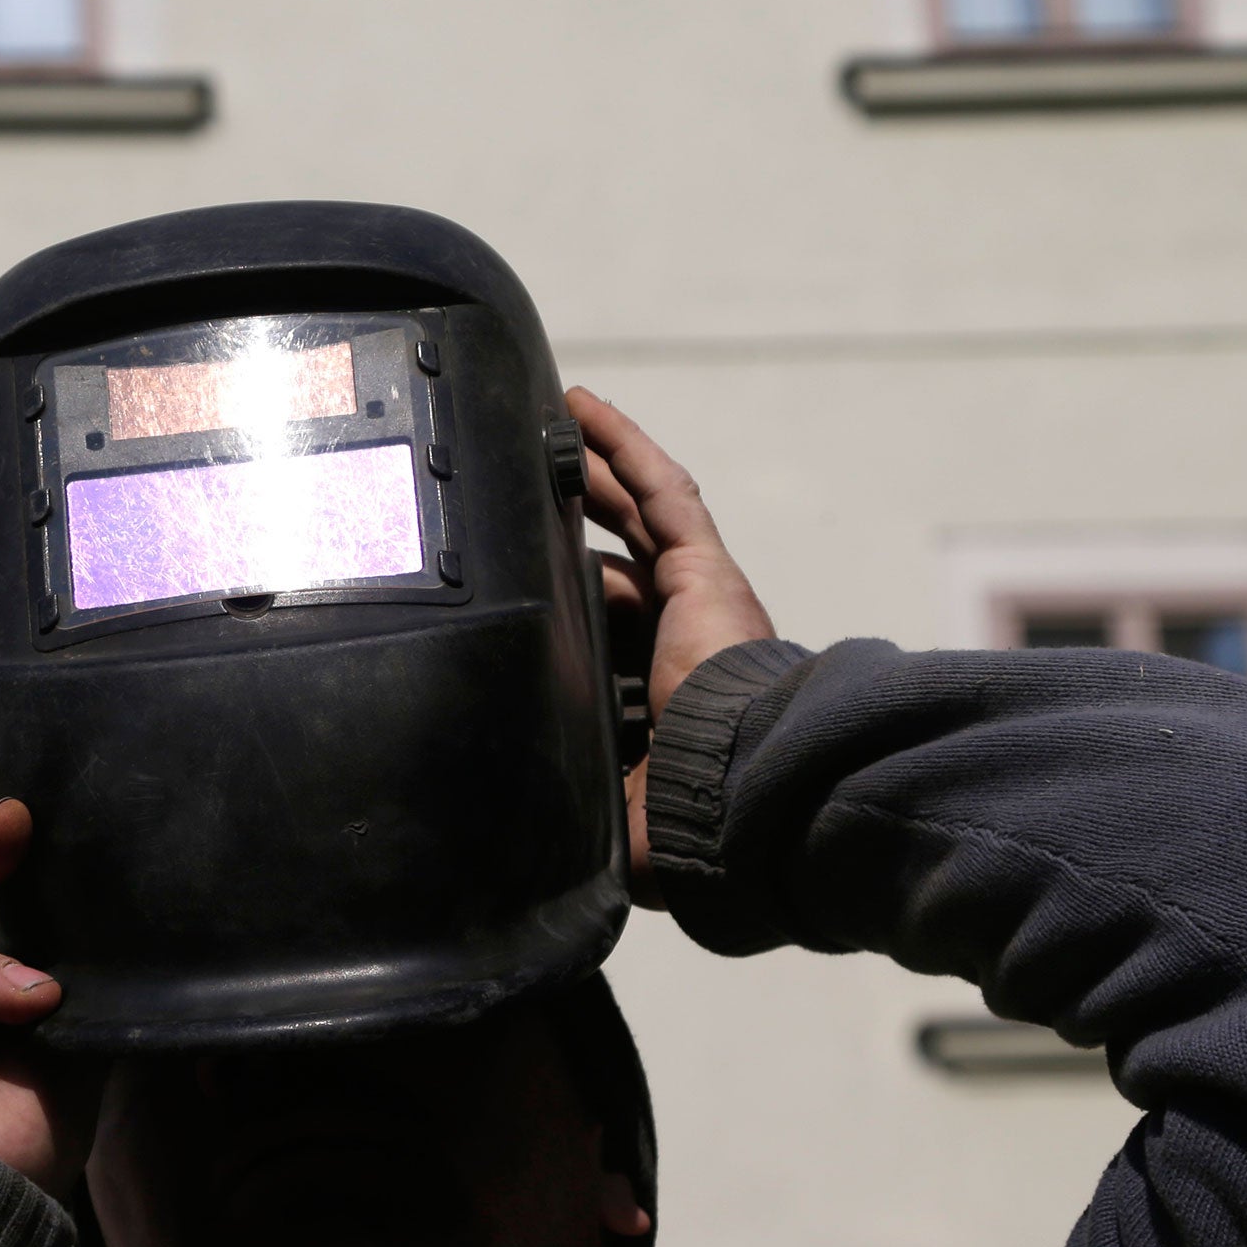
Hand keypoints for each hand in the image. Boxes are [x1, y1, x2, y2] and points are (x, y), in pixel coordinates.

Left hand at [566, 388, 777, 904]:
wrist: (743, 796)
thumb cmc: (690, 820)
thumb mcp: (610, 816)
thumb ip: (569, 805)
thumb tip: (502, 837)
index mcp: (666, 699)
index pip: (611, 635)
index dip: (573, 605)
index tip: (527, 587)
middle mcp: (685, 641)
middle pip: (622, 560)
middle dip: (581, 516)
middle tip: (535, 480)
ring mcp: (701, 600)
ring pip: (642, 515)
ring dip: (601, 468)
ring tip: (558, 424)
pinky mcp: (706, 572)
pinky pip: (663, 494)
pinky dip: (626, 449)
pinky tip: (585, 409)